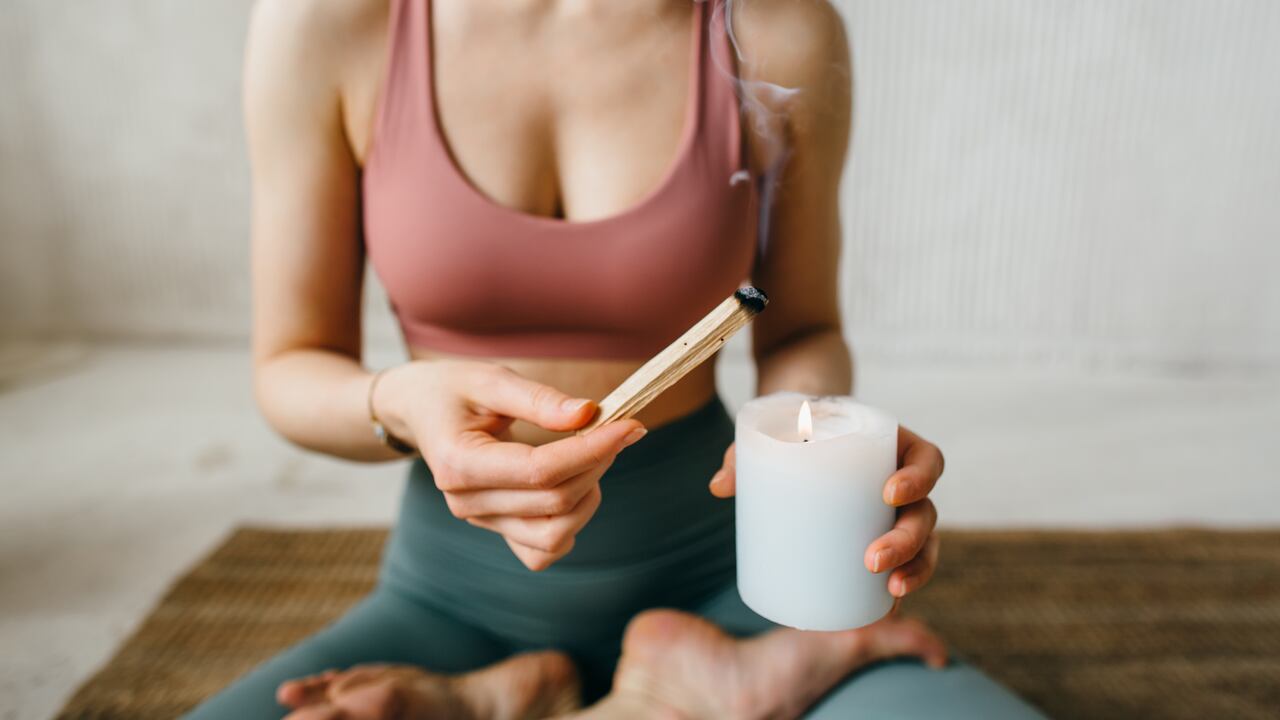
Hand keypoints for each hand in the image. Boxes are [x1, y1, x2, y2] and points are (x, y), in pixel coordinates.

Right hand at [379, 360, 645, 570]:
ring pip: (555, 535)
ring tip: (592, 456)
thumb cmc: (454, 390)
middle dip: (597, 463)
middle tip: (616, 428)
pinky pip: (543, 552)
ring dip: (589, 496)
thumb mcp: (491, 379)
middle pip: (555, 501)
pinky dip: (570, 526)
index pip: (540, 470)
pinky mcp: (497, 530)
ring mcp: (481, 522)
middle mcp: (466, 502)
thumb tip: (590, 414)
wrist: (420, 411)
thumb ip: (540, 399)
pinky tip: (575, 487)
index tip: (629, 425)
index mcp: (458, 463)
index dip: (591, 450)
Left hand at [707, 426, 942, 598]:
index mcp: (892, 447)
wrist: (800, 436)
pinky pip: (905, 566)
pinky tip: (886, 609)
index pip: (927, 461)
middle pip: (925, 513)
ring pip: (924, 545)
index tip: (888, 492)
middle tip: (872, 560)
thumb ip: (747, 454)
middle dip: (907, 541)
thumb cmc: (795, 433)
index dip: (919, 477)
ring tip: (889, 590)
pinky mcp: (882, 538)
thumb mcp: (775, 435)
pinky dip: (900, 587)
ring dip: (914, 570)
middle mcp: (904, 483)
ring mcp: (895, 514)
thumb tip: (718, 487)